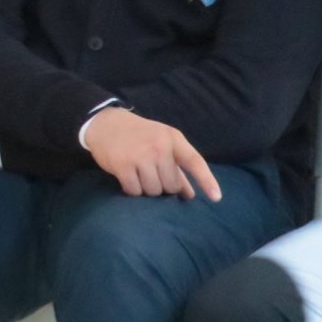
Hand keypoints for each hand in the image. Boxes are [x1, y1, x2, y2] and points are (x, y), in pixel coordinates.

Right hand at [84, 107, 221, 200]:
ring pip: (154, 190)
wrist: (105, 123)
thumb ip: (177, 168)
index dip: (207, 180)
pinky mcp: (122, 165)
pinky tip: (128, 178)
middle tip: (152, 175)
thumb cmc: (140, 136)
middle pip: (171, 185)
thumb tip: (190, 195)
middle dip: (163, 186)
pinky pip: (135, 191)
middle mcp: (158, 147)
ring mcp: (140, 156)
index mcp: (172, 139)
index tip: (216, 198)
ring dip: (147, 189)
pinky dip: (132, 190)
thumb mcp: (162, 144)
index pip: (194, 162)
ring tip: (139, 175)